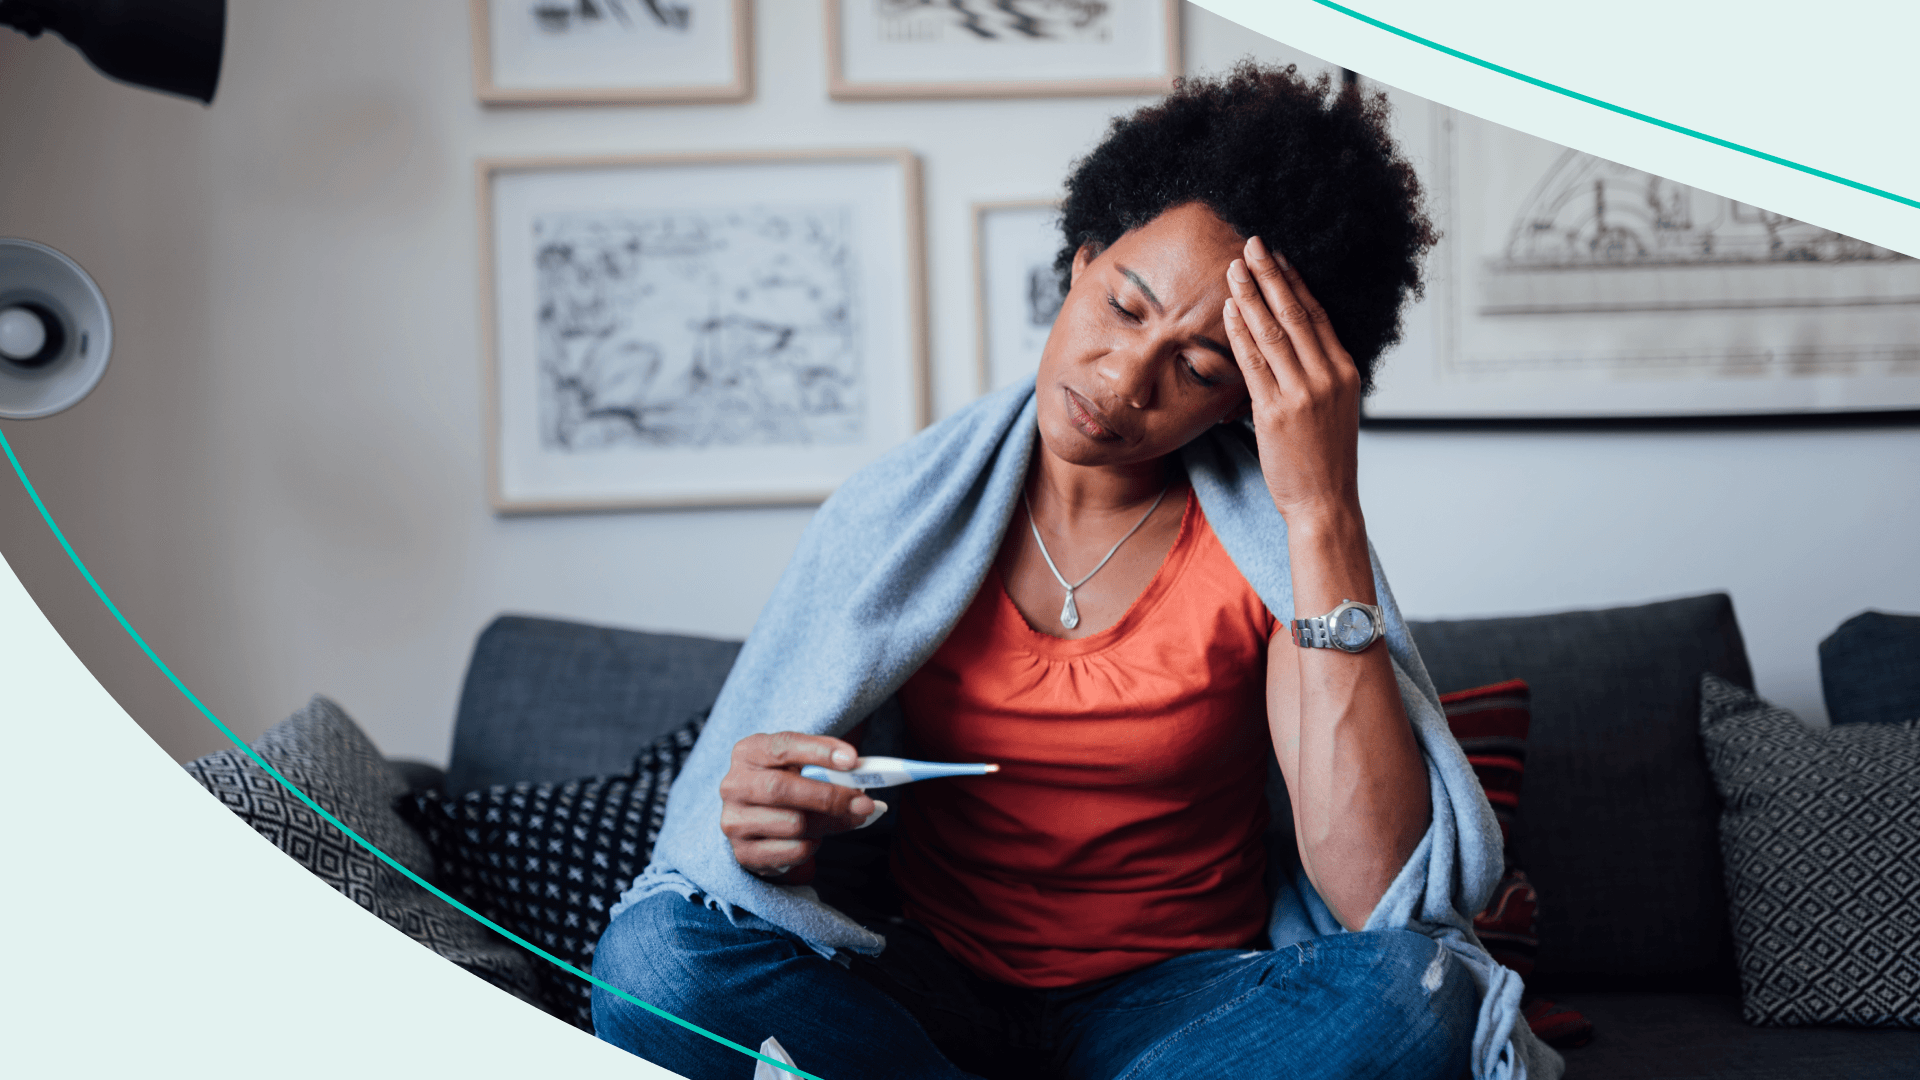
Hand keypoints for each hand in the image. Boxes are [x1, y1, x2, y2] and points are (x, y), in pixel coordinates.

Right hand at [719, 732, 877, 883]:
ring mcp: (734, 820)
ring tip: (839, 820)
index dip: (819, 752)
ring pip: (792, 824)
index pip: (783, 746)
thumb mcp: (800, 765)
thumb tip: (861, 778)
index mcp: (749, 752)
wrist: (759, 820)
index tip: (852, 760)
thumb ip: (826, 766)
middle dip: (830, 797)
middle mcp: (734, 784)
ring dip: (827, 824)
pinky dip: (813, 845)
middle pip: (783, 789)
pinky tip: (813, 837)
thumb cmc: (788, 784)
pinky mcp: (744, 852)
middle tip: (864, 803)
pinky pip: (793, 851)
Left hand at [1219, 236, 1362, 526]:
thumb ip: (1318, 376)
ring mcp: (1302, 394)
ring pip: (1273, 333)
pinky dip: (1240, 333)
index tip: (1278, 258)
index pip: (1318, 316)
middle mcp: (1328, 377)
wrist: (1325, 503)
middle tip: (1252, 245)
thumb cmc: (1324, 460)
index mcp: (1345, 372)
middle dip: (1271, 276)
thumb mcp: (1334, 410)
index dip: (1295, 283)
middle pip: (1296, 314)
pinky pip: (1254, 364)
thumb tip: (1295, 349)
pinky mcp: (1276, 412)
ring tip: (1234, 269)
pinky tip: (1228, 311)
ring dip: (1250, 296)